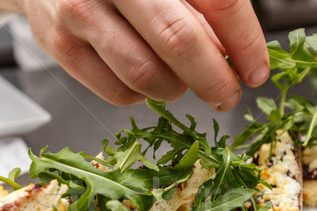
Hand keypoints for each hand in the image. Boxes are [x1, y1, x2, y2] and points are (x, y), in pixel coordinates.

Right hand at [0, 0, 268, 110]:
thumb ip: (201, 6)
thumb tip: (233, 53)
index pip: (218, 0)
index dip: (246, 43)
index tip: (256, 71)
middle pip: (179, 41)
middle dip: (214, 80)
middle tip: (228, 95)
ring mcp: (80, 11)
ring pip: (146, 75)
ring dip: (175, 89)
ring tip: (180, 81)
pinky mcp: (60, 45)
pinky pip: (117, 92)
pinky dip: (141, 94)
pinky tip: (144, 77)